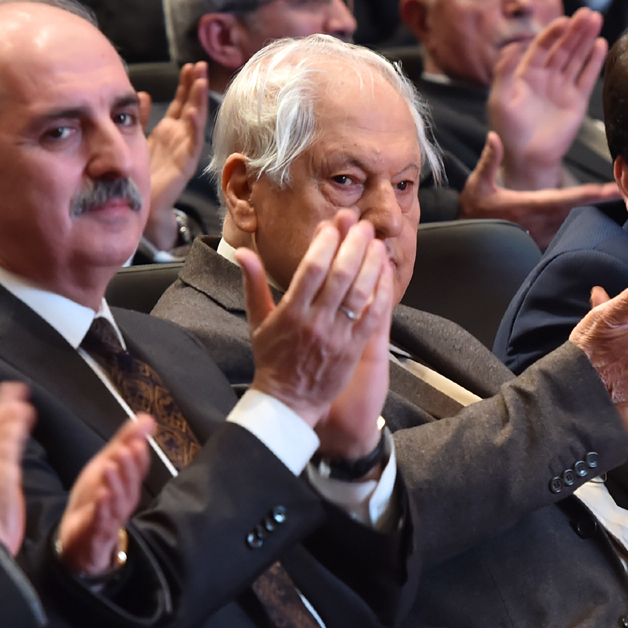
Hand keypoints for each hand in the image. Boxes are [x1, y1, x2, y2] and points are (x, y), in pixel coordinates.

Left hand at [58, 413, 155, 575]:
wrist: (78, 537)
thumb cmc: (96, 498)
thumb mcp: (107, 465)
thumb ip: (126, 441)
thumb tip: (148, 418)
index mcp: (128, 483)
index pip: (139, 468)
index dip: (139, 455)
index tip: (138, 439)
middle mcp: (124, 500)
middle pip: (130, 484)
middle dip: (128, 467)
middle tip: (125, 450)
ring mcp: (111, 518)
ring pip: (117, 502)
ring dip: (115, 485)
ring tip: (109, 468)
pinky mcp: (96, 533)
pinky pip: (101, 521)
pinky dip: (102, 509)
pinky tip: (101, 496)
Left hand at [141, 62, 209, 250]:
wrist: (143, 205)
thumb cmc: (144, 175)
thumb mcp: (139, 138)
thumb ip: (141, 118)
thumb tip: (143, 94)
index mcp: (169, 131)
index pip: (181, 102)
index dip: (186, 84)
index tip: (190, 65)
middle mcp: (179, 138)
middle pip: (191, 106)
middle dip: (196, 86)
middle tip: (200, 65)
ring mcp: (184, 150)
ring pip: (196, 122)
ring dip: (199, 102)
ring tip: (201, 82)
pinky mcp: (185, 165)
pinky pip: (192, 144)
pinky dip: (193, 128)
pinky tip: (192, 112)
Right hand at [242, 210, 395, 428]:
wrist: (288, 402)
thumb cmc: (272, 359)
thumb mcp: (258, 319)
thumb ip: (254, 282)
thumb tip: (243, 252)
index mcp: (290, 313)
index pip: (311, 269)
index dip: (324, 243)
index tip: (331, 226)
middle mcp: (315, 323)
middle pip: (339, 275)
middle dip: (352, 245)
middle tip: (360, 225)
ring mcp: (337, 337)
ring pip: (360, 293)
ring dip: (370, 264)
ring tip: (375, 243)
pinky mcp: (354, 349)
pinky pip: (374, 316)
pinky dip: (381, 292)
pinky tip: (384, 273)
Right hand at [459, 132, 616, 247]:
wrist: (466, 243)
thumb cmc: (473, 212)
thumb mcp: (477, 184)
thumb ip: (489, 160)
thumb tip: (493, 136)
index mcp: (528, 205)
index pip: (564, 199)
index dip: (588, 195)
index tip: (608, 190)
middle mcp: (539, 222)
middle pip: (578, 212)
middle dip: (601, 205)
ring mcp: (541, 235)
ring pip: (574, 225)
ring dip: (595, 216)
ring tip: (619, 206)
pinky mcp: (539, 242)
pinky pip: (565, 236)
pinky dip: (581, 229)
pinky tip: (598, 224)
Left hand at [487, 9, 606, 189]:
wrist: (527, 158)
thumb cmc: (509, 131)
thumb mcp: (500, 100)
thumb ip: (504, 73)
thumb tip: (511, 47)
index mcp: (526, 73)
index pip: (542, 47)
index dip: (553, 33)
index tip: (565, 21)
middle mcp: (545, 77)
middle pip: (563, 48)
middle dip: (575, 31)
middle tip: (589, 14)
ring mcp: (562, 88)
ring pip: (576, 58)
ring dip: (586, 40)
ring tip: (597, 21)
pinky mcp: (576, 101)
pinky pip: (586, 77)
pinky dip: (594, 61)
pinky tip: (601, 44)